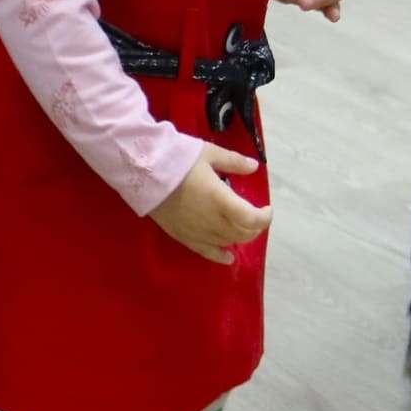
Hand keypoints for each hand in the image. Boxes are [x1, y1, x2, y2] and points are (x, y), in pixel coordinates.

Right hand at [149, 142, 272, 264]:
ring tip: (241, 228)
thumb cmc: (179, 159)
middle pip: (242, 234)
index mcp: (221, 200)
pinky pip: (206, 252)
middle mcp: (212, 221)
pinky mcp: (183, 236)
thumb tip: (254, 167)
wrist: (144, 171)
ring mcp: (197, 231)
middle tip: (256, 217)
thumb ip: (234, 162)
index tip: (267, 208)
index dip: (265, 217)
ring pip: (227, 243)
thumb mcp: (210, 154)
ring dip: (239, 237)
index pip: (252, 219)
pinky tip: (228, 257)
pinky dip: (220, 256)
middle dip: (254, 228)